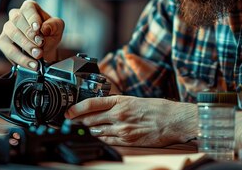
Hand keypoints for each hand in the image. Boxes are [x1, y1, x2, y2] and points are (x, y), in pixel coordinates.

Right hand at [0, 0, 63, 69]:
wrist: (44, 49)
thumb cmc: (49, 34)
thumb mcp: (57, 28)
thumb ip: (54, 25)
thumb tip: (44, 28)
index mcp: (29, 8)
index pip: (28, 9)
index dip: (32, 18)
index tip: (38, 28)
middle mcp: (15, 15)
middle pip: (18, 20)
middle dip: (30, 35)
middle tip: (40, 45)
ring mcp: (7, 28)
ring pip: (12, 34)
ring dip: (26, 46)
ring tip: (38, 55)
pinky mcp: (3, 42)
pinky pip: (8, 50)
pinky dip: (20, 58)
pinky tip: (31, 63)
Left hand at [65, 96, 197, 146]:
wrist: (173, 121)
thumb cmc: (158, 109)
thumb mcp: (135, 100)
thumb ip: (119, 104)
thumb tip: (105, 106)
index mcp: (121, 101)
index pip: (91, 103)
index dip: (76, 108)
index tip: (68, 111)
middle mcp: (119, 115)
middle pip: (90, 118)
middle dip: (79, 121)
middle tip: (71, 121)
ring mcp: (122, 129)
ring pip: (97, 130)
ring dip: (89, 130)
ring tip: (84, 128)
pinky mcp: (127, 140)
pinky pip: (107, 140)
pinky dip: (100, 138)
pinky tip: (98, 136)